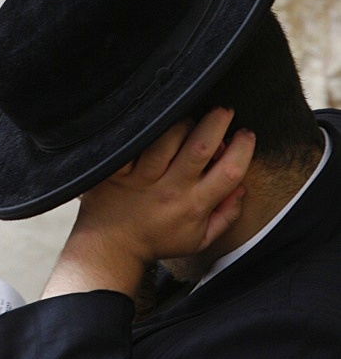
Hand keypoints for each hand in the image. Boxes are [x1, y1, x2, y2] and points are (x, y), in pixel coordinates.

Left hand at [41, 108, 255, 299]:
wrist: (112, 247)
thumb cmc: (158, 239)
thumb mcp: (199, 239)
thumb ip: (225, 215)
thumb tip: (242, 188)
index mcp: (195, 206)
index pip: (229, 171)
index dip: (243, 148)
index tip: (246, 134)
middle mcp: (171, 189)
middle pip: (200, 146)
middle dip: (217, 122)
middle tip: (224, 110)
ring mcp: (143, 177)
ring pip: (168, 137)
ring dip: (184, 121)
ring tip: (189, 120)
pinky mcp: (119, 169)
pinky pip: (136, 140)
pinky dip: (148, 127)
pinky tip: (157, 121)